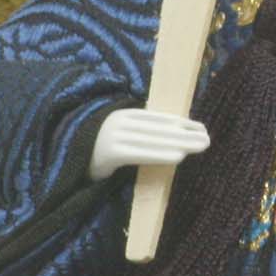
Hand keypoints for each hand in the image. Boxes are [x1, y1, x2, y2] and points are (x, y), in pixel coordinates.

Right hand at [89, 108, 209, 181]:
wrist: (68, 160)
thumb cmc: (100, 149)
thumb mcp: (121, 134)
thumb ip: (142, 131)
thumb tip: (174, 133)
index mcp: (126, 114)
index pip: (160, 118)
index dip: (182, 122)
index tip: (201, 127)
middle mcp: (122, 122)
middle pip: (160, 128)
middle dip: (186, 134)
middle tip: (208, 139)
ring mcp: (116, 136)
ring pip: (154, 140)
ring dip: (180, 144)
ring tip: (200, 147)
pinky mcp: (112, 153)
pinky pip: (141, 153)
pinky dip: (161, 155)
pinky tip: (179, 157)